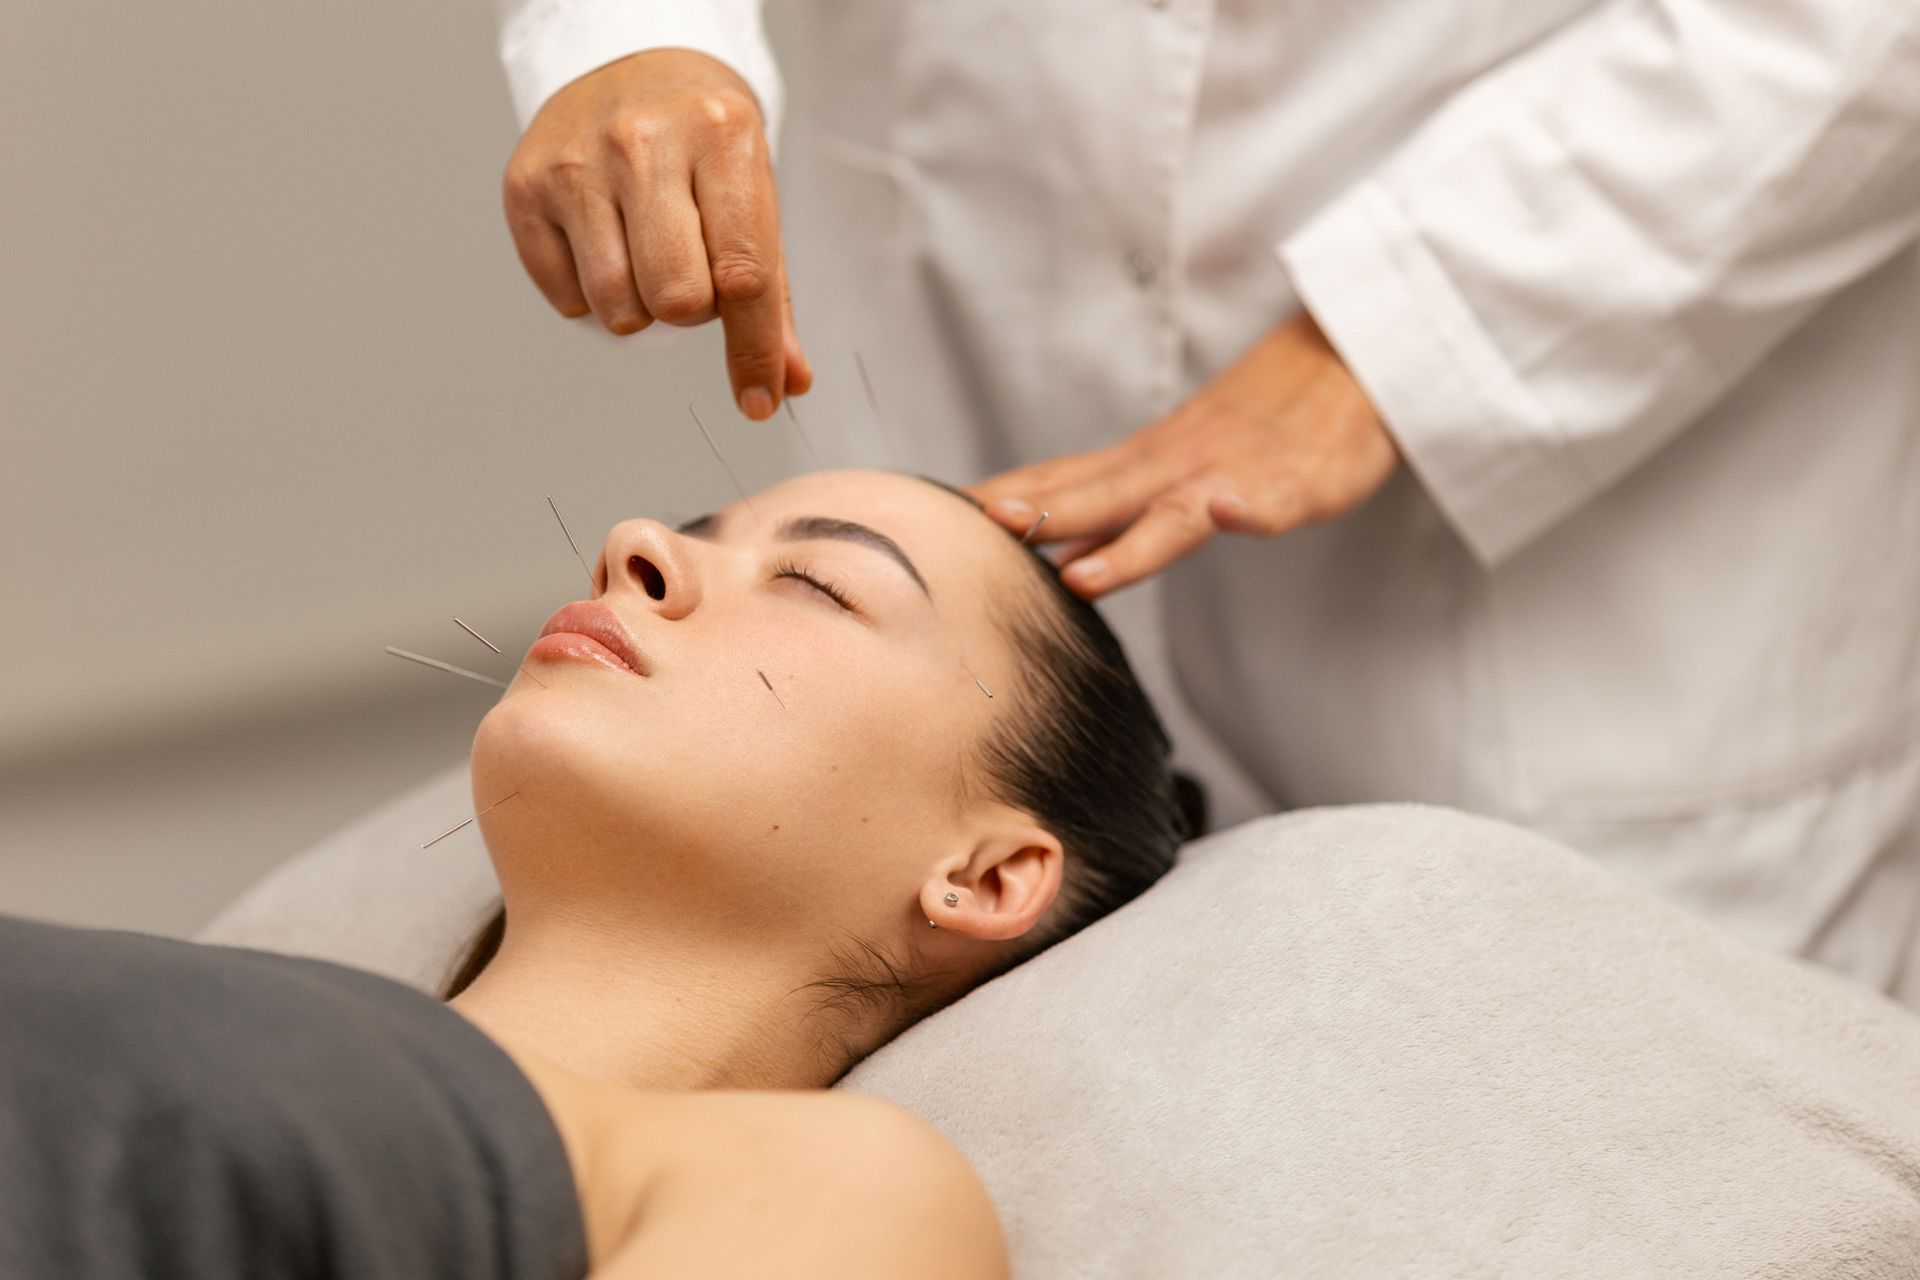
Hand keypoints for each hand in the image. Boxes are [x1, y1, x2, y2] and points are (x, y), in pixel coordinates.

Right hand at [502, 49, 812, 419]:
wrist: (633, 64)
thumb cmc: (704, 142)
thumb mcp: (753, 196)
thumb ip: (772, 295)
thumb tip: (785, 381)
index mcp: (720, 138)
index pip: (744, 274)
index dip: (754, 351)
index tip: (759, 400)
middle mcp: (643, 143)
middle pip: (677, 299)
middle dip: (691, 311)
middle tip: (692, 273)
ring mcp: (577, 163)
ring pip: (617, 307)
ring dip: (641, 309)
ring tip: (647, 258)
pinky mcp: (526, 185)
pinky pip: (565, 298)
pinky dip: (590, 297)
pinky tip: (604, 247)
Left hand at [964, 313, 1399, 597]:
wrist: (1355, 359)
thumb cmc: (1269, 418)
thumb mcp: (1183, 453)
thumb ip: (1123, 495)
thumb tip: (1056, 548)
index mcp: (1150, 462)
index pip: (1064, 480)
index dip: (1004, 499)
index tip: (937, 515)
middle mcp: (1180, 464)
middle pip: (1100, 495)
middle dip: (1039, 515)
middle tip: (977, 530)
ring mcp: (1238, 472)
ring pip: (1176, 513)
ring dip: (1127, 542)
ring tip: (1082, 574)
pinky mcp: (1301, 482)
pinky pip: (1275, 499)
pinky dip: (1249, 509)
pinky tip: (1229, 515)